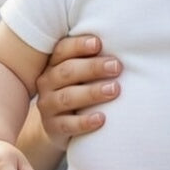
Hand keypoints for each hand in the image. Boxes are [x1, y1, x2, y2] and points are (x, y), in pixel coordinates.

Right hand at [35, 34, 121, 149]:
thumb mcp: (80, 73)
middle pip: (67, 72)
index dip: (79, 46)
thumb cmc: (77, 90)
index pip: (62, 50)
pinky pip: (68, 125)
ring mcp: (48, 105)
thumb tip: (122, 42)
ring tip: (114, 90)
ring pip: (67, 98)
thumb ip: (93, 58)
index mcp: (53, 64)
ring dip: (92, 93)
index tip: (98, 43)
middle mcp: (47, 83)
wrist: (58, 125)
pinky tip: (102, 118)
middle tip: (116, 66)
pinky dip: (85, 122)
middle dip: (92, 68)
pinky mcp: (53, 127)